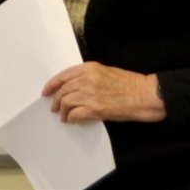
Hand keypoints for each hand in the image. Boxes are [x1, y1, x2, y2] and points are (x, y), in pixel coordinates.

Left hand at [41, 62, 164, 123]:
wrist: (143, 95)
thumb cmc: (129, 83)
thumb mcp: (105, 71)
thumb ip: (88, 76)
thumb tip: (73, 87)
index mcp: (89, 68)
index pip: (62, 76)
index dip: (51, 85)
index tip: (46, 91)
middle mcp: (86, 79)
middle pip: (62, 90)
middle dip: (55, 100)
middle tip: (54, 107)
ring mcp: (90, 94)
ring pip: (65, 103)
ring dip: (62, 111)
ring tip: (63, 116)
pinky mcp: (94, 109)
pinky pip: (75, 114)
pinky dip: (71, 118)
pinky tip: (72, 120)